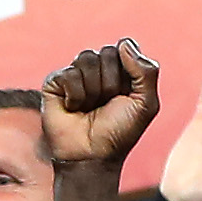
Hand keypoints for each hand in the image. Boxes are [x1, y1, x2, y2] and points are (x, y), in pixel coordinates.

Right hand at [39, 37, 161, 172]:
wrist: (92, 157)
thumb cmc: (119, 132)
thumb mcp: (146, 104)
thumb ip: (146, 71)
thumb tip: (123, 43)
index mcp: (121, 70)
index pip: (125, 47)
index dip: (127, 73)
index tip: (125, 95)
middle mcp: (98, 68)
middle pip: (107, 52)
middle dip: (111, 83)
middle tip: (106, 105)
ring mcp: (76, 73)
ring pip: (86, 58)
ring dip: (93, 90)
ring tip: (89, 108)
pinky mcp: (55, 82)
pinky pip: (69, 74)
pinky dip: (75, 96)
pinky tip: (73, 108)